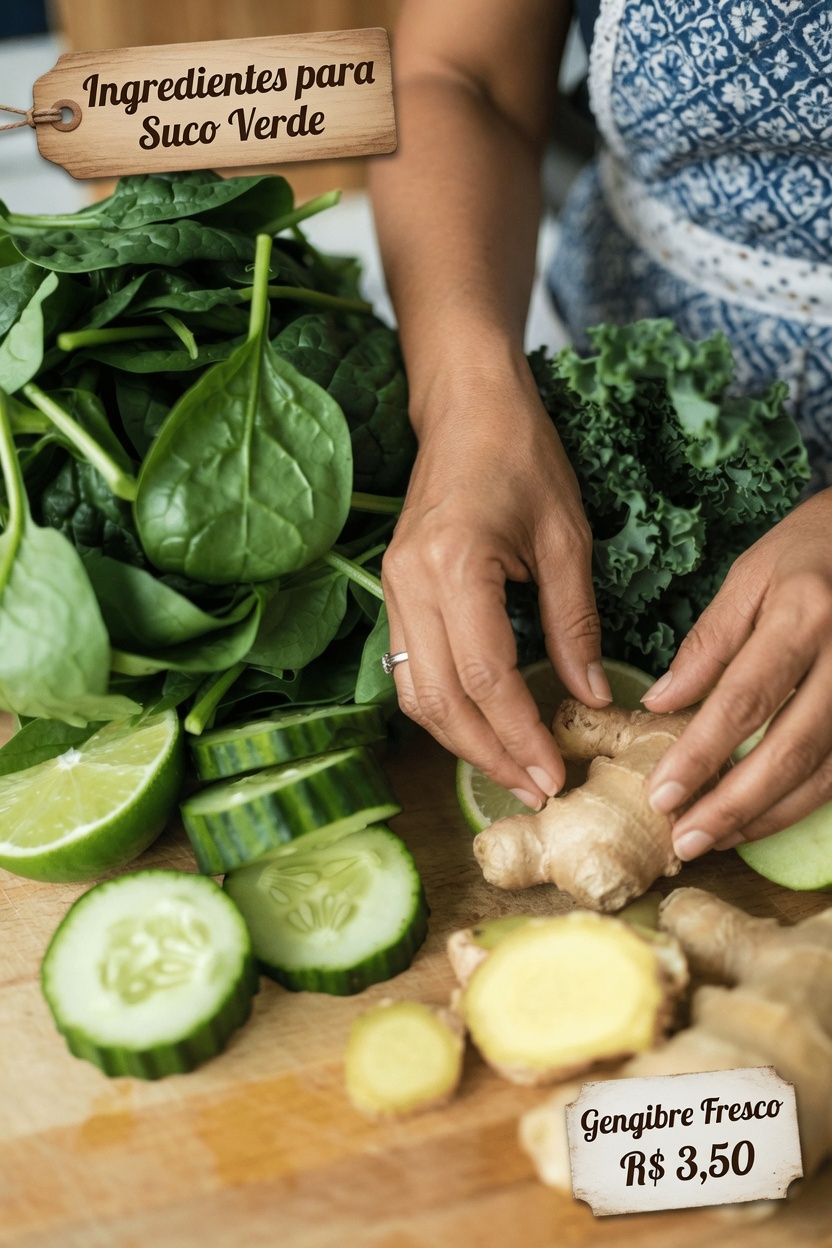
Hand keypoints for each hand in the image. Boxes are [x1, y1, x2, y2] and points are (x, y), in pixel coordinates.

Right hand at [381, 361, 611, 808]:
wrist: (465, 408)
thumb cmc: (522, 457)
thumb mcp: (567, 537)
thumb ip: (575, 621)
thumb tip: (589, 696)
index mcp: (455, 566)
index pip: (486, 678)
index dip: (520, 734)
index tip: (554, 775)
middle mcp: (410, 585)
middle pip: (441, 700)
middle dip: (489, 754)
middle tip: (536, 789)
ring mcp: (392, 589)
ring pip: (415, 694)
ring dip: (461, 742)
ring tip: (510, 770)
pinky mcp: (393, 592)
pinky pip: (410, 670)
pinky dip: (443, 710)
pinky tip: (480, 728)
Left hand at [642, 489, 831, 858]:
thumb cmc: (808, 552)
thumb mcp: (750, 578)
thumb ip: (708, 644)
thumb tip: (660, 704)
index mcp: (804, 615)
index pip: (744, 699)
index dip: (701, 754)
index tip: (662, 795)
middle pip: (789, 750)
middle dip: (733, 805)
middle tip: (684, 841)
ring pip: (822, 772)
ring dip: (766, 814)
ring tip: (713, 838)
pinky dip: (800, 802)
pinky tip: (759, 817)